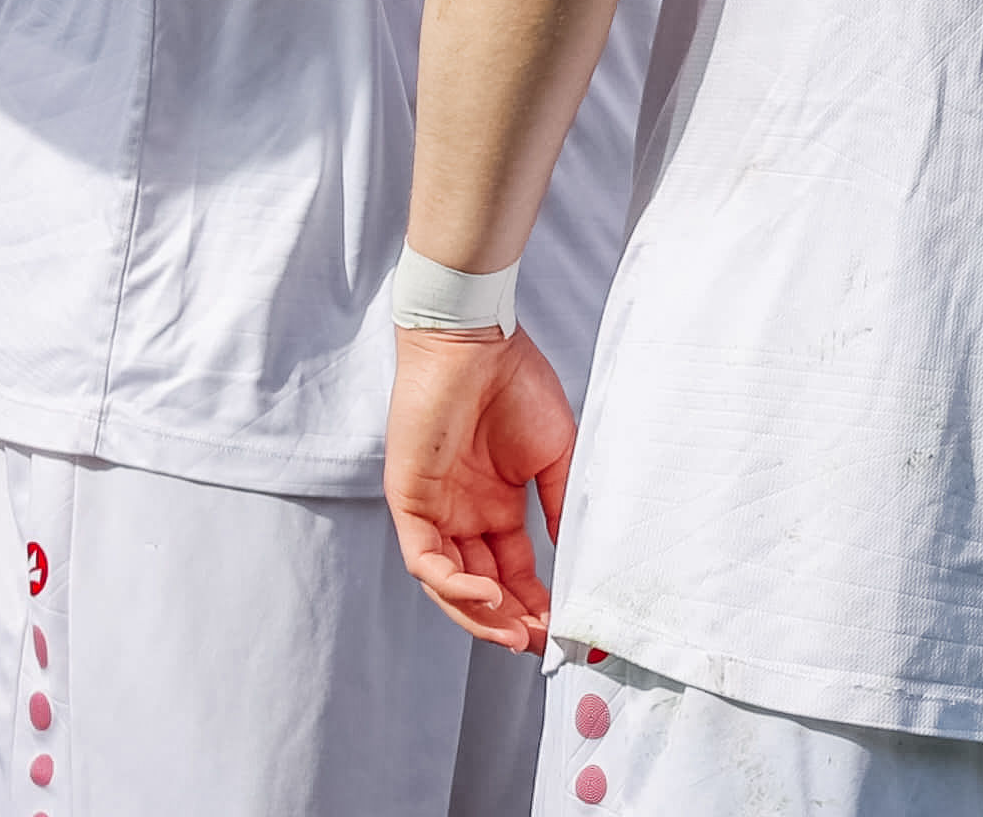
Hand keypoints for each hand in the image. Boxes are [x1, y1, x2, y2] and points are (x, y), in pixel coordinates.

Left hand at [385, 324, 574, 651]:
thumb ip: (559, 505)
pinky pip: (425, 561)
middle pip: (481, 588)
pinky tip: (489, 595)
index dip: (538, 604)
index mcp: (496, 505)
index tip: (565, 628)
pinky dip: (454, 585)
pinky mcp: (409, 501)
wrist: (476, 339)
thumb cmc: (516, 382)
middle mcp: (463, 515)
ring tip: (515, 633)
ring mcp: (434, 510)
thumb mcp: (554, 453)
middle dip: (510, 621)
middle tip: (540, 644)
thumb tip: (572, 556)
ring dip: (481, 615)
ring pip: (449, 586)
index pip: (515, 572)